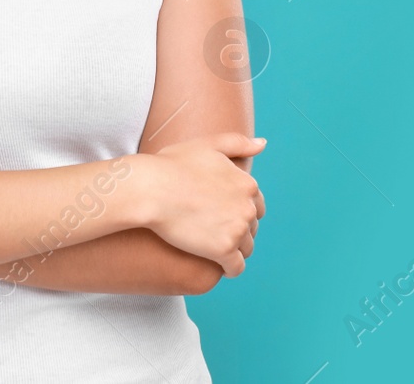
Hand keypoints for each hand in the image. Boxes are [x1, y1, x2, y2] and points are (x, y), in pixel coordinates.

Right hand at [136, 133, 265, 277]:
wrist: (150, 189)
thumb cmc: (172, 165)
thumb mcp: (208, 145)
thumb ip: (239, 144)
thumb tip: (263, 144)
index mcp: (247, 184)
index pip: (256, 206)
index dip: (238, 211)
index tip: (220, 214)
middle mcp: (247, 207)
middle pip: (251, 228)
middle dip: (237, 230)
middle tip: (212, 231)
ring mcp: (237, 229)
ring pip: (246, 248)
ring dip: (234, 250)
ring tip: (212, 248)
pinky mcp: (224, 250)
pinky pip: (236, 268)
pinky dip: (229, 268)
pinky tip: (216, 265)